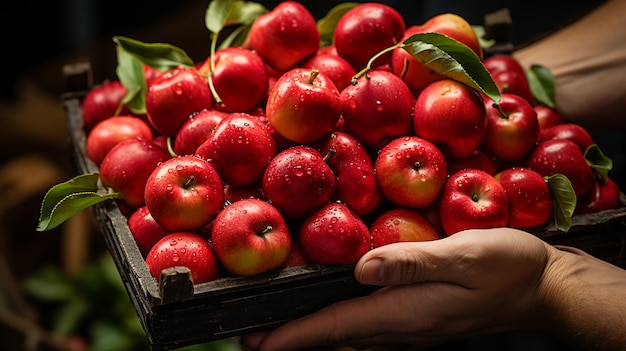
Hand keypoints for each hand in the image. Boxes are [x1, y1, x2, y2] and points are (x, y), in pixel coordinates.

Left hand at [242, 227, 558, 349]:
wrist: (540, 286)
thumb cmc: (506, 266)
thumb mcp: (462, 255)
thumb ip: (411, 262)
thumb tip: (362, 267)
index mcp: (404, 313)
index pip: (334, 327)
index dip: (291, 334)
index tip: (252, 339)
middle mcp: (400, 327)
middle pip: (333, 335)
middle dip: (290, 335)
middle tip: (249, 330)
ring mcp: (409, 327)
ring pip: (346, 334)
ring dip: (310, 331)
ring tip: (277, 322)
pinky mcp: (416, 319)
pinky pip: (364, 326)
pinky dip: (336, 322)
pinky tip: (329, 310)